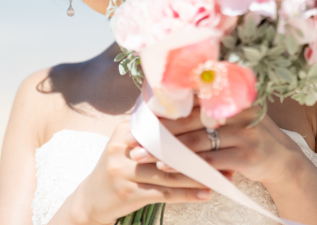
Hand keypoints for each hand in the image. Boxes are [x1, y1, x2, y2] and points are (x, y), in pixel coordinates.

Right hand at [61, 121, 211, 224]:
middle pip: (168, 147)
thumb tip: (192, 116)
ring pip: (170, 171)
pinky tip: (206, 193)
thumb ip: (151, 131)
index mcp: (126, 129)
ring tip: (224, 175)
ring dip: (199, 174)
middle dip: (199, 149)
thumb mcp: (128, 144)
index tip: (216, 123)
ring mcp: (123, 170)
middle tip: (226, 149)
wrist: (90, 200)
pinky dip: (187, 194)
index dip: (190, 123)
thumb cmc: (119, 169)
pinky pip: (164, 193)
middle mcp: (123, 147)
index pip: (162, 123)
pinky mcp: (128, 193)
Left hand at [130, 106, 306, 188]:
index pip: (191, 100)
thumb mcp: (232, 116)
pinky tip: (167, 169)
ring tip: (143, 155)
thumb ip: (207, 109)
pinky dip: (186, 166)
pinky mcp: (247, 156)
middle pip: (190, 120)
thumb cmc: (248, 136)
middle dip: (159, 131)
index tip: (140, 117)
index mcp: (231, 96)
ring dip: (168, 151)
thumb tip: (164, 106)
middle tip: (134, 138)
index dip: (165, 109)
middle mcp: (238, 111)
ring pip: (197, 142)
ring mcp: (244, 133)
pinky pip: (209, 163)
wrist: (283, 160)